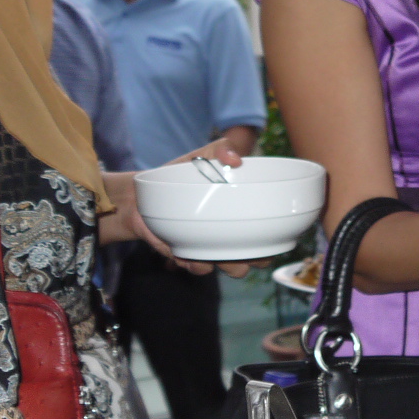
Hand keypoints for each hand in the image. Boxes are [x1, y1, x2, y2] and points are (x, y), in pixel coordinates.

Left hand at [97, 139, 258, 276]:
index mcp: (240, 214)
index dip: (276, 242)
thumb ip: (220, 149)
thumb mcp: (201, 157)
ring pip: (230, 269)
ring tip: (212, 253)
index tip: (273, 238)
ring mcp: (210, 248)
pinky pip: (198, 268)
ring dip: (227, 265)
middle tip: (244, 247)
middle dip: (255, 258)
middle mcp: (230, 236)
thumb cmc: (180, 175)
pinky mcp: (187, 256)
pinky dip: (194, 263)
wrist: (142, 193)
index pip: (269, 236)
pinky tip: (185, 254)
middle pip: (255, 258)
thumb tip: (236, 159)